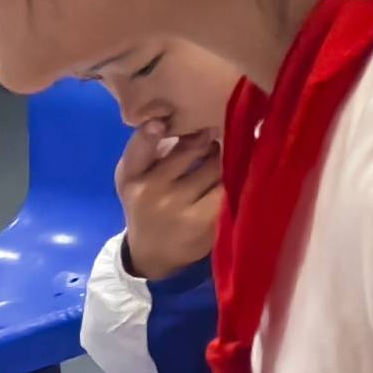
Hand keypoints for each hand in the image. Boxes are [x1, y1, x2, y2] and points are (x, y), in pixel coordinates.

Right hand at [115, 127, 222, 280]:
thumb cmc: (145, 204)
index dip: (149, 135)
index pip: (138, 150)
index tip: (160, 123)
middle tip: (217, 133)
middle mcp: (151, 191)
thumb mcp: (135, 178)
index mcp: (131, 176)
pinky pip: (229, 188)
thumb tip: (186, 118)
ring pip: (217, 167)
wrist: (152, 254)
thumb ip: (151, 150)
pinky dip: (237, 178)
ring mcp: (178, 208)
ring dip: (228, 158)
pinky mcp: (204, 221)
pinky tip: (240, 175)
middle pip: (193, 150)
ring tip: (229, 155)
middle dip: (209, 139)